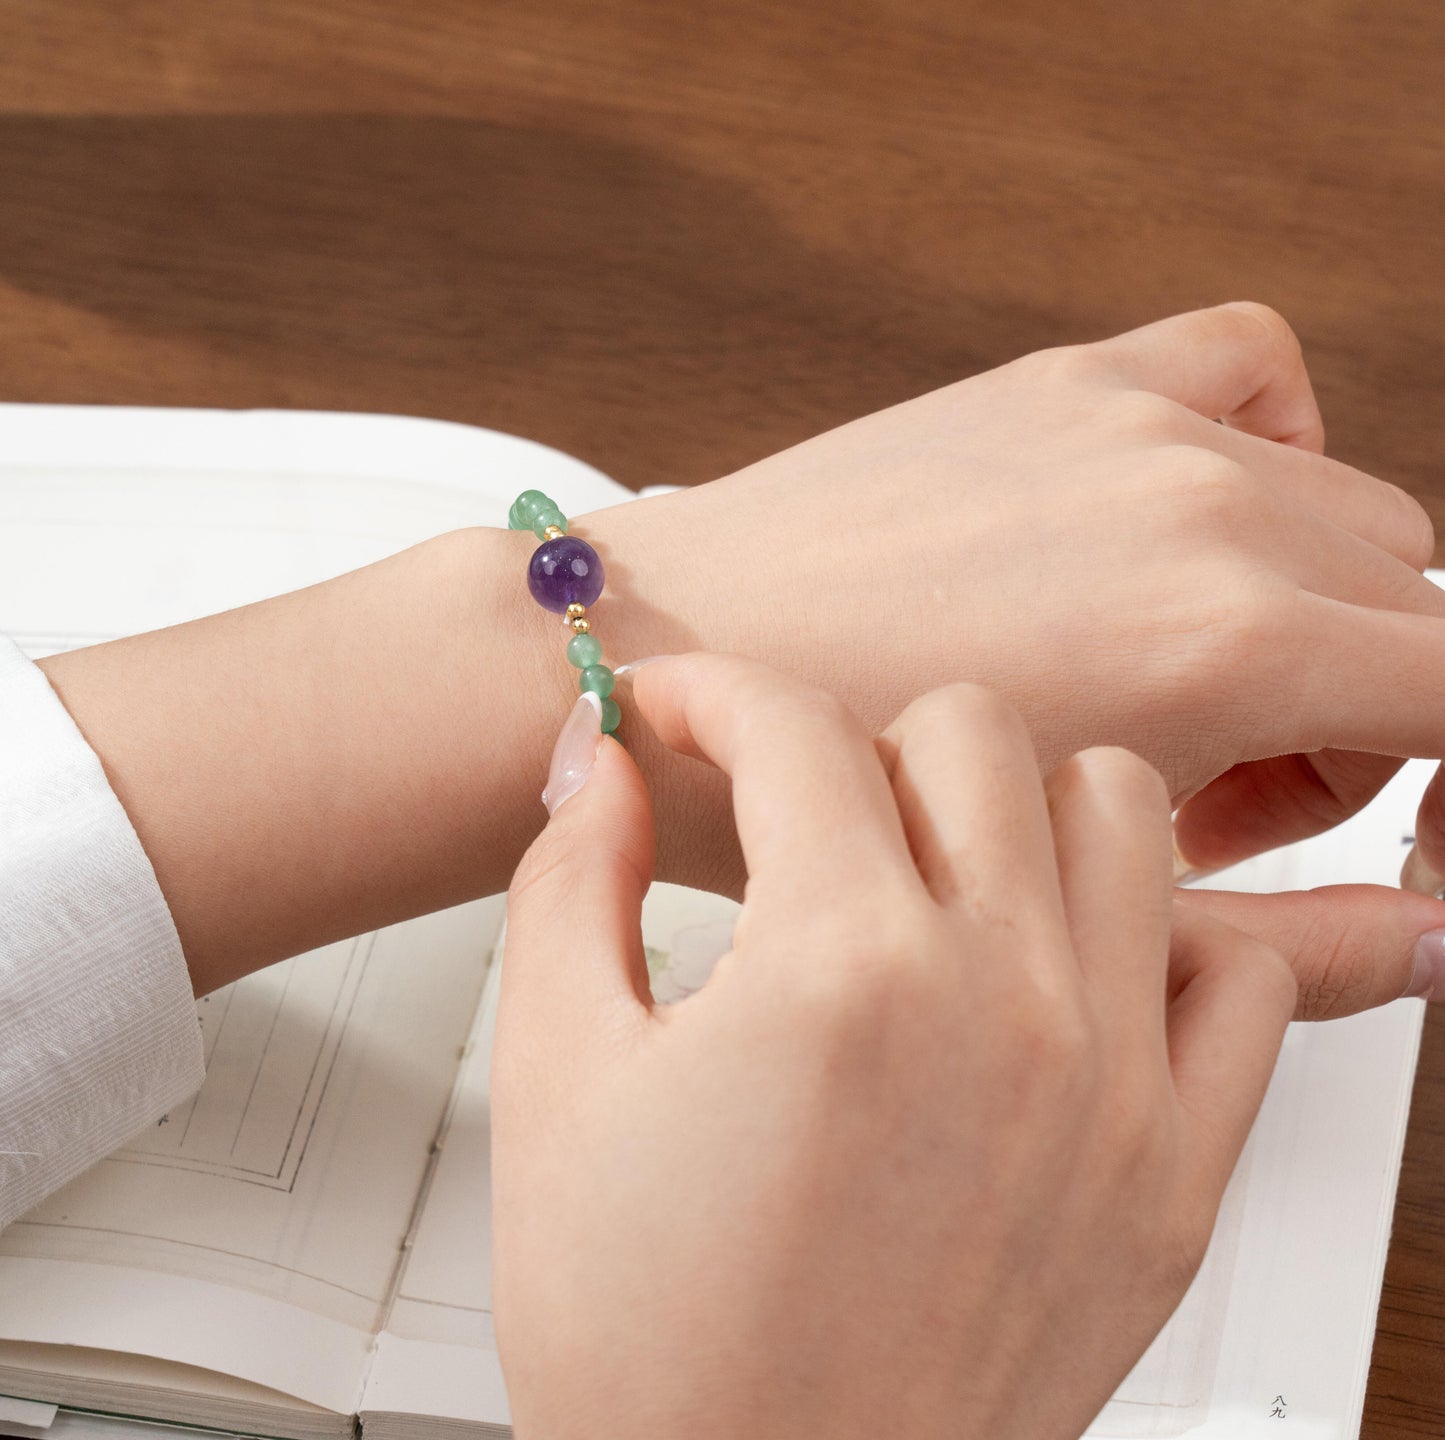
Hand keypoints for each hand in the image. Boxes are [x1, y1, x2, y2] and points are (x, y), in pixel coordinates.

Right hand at [491, 654, 1295, 1439]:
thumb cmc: (650, 1341)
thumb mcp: (554, 1078)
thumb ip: (570, 879)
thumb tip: (603, 762)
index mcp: (839, 973)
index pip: (795, 729)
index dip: (714, 696)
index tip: (687, 716)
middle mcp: (999, 1006)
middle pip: (973, 729)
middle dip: (863, 740)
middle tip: (807, 813)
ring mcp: (1111, 1086)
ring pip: (1122, 809)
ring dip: (1016, 807)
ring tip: (941, 873)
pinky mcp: (1173, 1173)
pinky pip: (1230, 970)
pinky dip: (1152, 937)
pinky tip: (1060, 976)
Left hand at [586, 303, 1442, 905]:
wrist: (668, 659)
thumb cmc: (822, 790)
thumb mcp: (1082, 884)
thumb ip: (1288, 908)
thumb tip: (1421, 933)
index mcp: (1223, 636)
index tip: (1406, 831)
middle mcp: (1201, 506)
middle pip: (1405, 607)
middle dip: (1352, 722)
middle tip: (1228, 791)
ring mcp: (1132, 429)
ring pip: (1342, 511)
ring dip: (1310, 606)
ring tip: (1184, 681)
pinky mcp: (1063, 386)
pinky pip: (1247, 369)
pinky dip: (1263, 443)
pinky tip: (1185, 525)